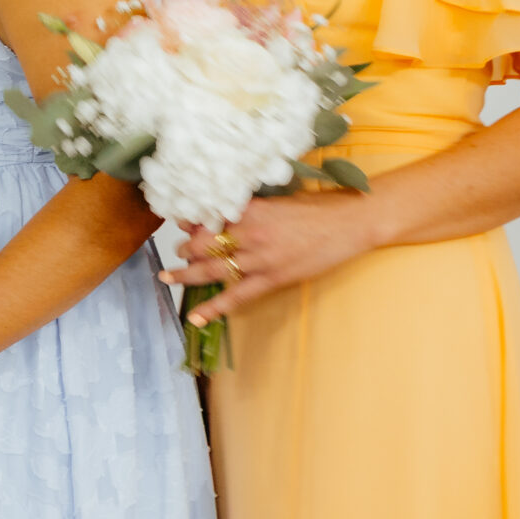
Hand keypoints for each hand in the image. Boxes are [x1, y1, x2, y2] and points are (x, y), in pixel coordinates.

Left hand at [164, 191, 381, 326]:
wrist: (351, 223)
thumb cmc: (318, 207)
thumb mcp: (278, 200)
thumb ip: (249, 208)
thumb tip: (224, 213)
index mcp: (249, 210)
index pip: (207, 217)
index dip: (190, 221)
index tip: (179, 222)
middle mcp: (249, 234)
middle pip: (203, 244)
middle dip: (185, 248)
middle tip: (176, 250)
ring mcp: (260, 258)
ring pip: (212, 270)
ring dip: (186, 274)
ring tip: (168, 276)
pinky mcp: (273, 279)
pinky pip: (237, 296)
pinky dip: (214, 308)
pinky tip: (195, 318)